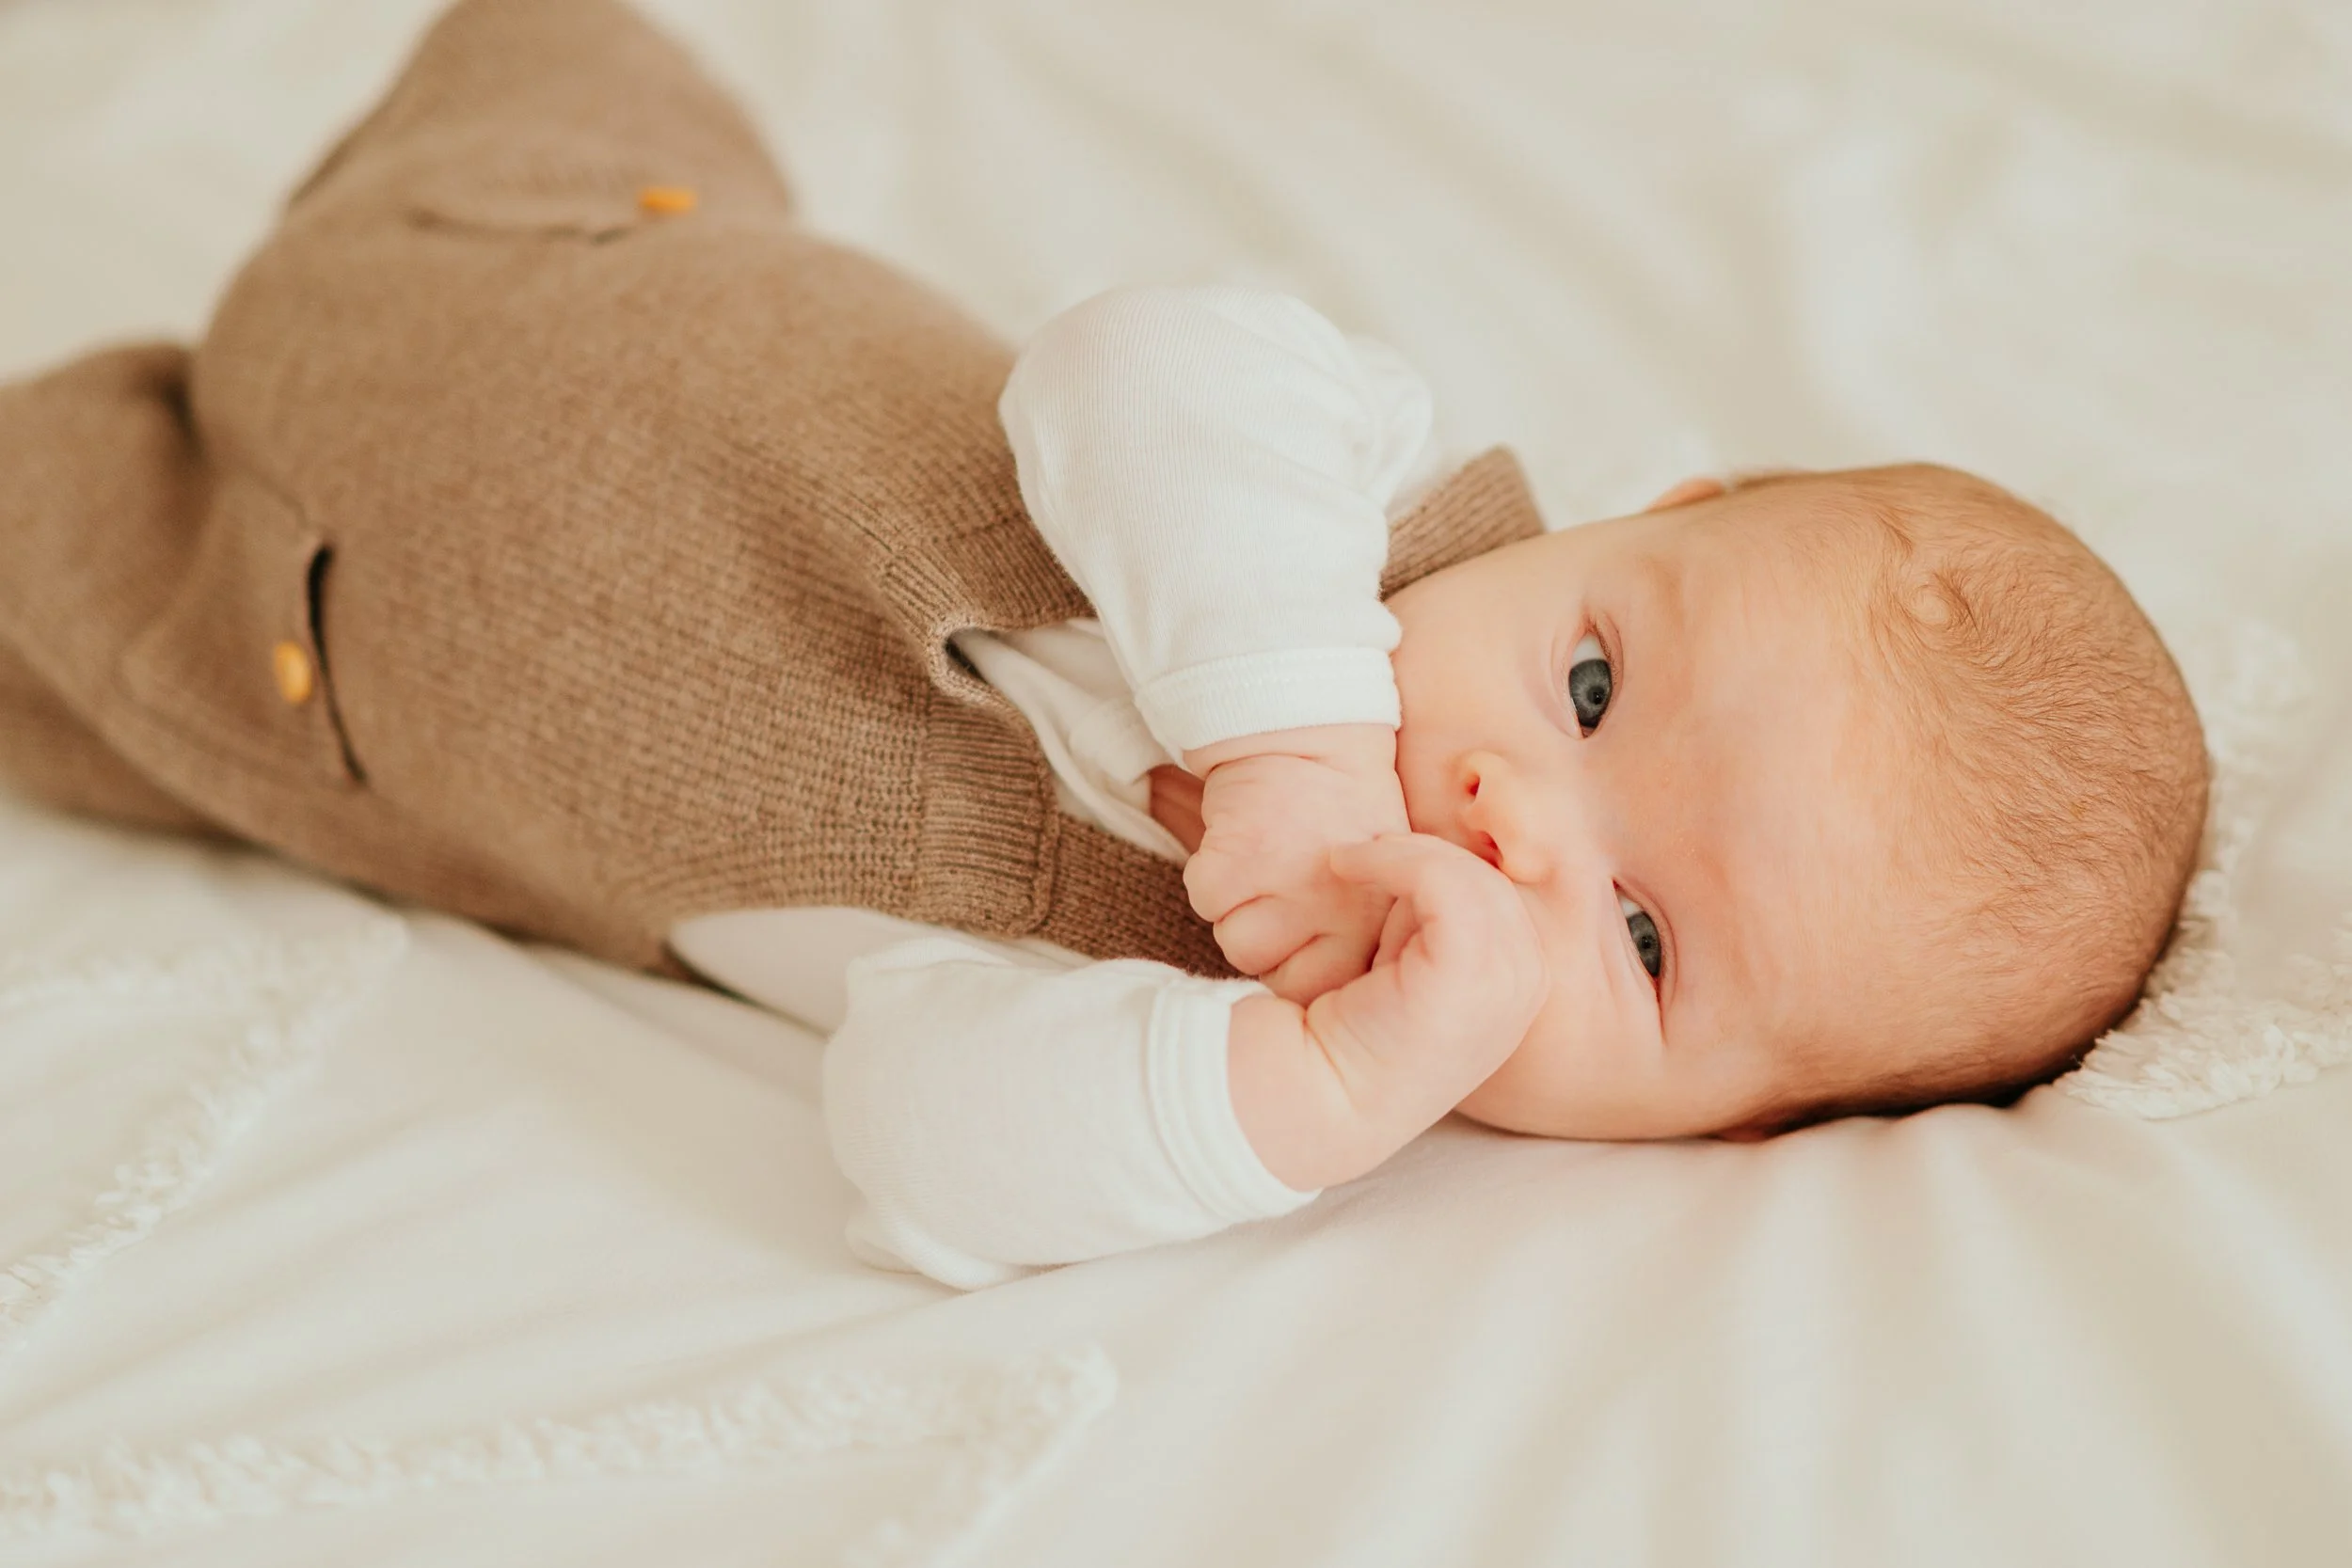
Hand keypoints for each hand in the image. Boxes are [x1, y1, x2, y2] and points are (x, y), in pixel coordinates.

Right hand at [1179, 725, 1409, 1003]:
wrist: (1312, 735)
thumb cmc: (1341, 816)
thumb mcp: (1377, 885)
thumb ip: (1360, 943)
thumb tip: (1318, 1005)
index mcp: (1374, 927)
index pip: (1314, 992)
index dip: (1295, 961)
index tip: (1302, 923)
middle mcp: (1336, 914)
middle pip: (1263, 968)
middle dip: (1260, 932)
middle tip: (1283, 882)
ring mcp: (1286, 887)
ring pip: (1228, 939)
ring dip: (1233, 904)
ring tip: (1265, 861)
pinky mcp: (1239, 859)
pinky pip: (1202, 898)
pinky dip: (1209, 870)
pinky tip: (1240, 841)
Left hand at [1305, 833, 1547, 1125]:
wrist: (1316, 1091)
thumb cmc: (1353, 1027)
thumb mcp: (1413, 953)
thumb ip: (1438, 909)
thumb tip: (1429, 845)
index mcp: (1523, 978)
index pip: (1501, 887)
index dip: (1443, 864)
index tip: (1382, 858)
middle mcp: (1531, 983)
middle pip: (1490, 875)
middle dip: (1424, 856)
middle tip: (1357, 855)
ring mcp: (1509, 982)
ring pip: (1468, 872)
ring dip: (1399, 854)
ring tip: (1344, 861)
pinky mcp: (1470, 973)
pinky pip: (1442, 880)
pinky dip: (1389, 860)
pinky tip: (1342, 866)